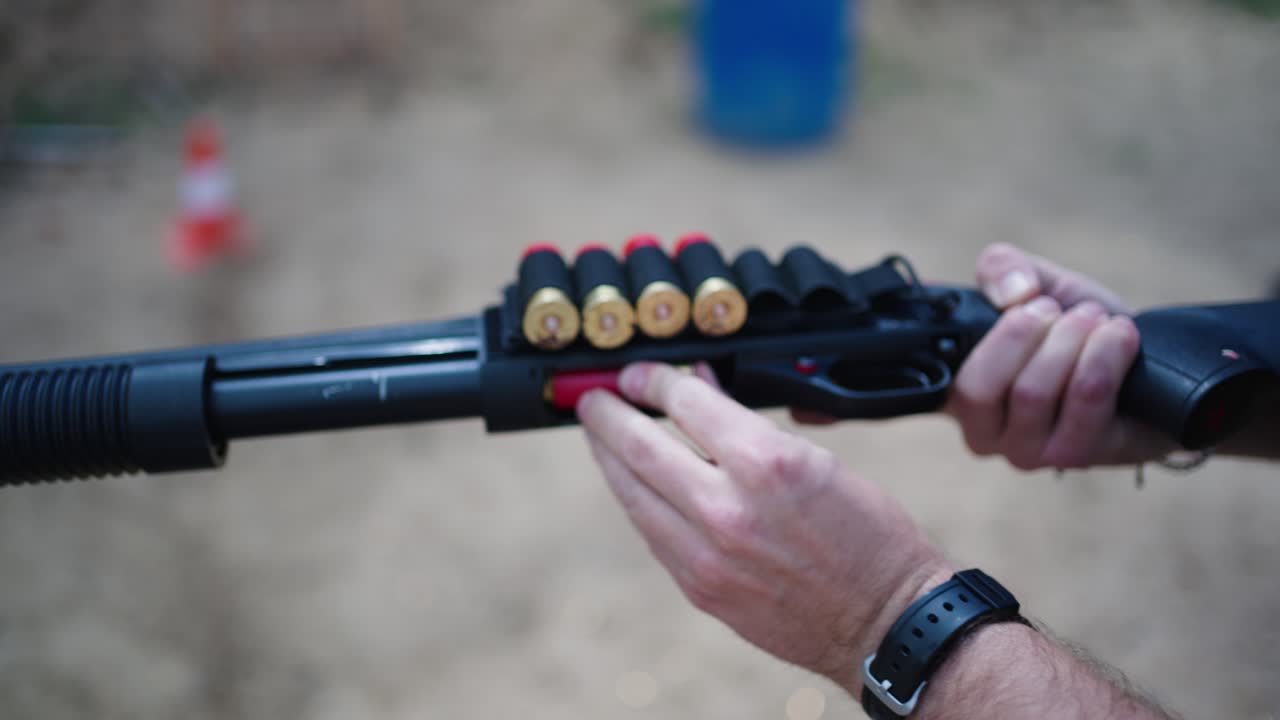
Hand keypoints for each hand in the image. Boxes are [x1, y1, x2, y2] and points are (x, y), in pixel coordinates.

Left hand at [576, 363, 951, 690]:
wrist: (887, 623)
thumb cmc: (869, 538)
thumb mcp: (818, 460)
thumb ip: (749, 427)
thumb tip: (700, 390)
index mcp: (766, 464)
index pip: (686, 402)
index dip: (654, 380)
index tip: (638, 373)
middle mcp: (727, 509)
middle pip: (639, 446)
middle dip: (607, 414)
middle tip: (591, 397)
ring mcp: (707, 556)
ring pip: (633, 493)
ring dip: (608, 458)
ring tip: (598, 435)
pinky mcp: (699, 589)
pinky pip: (652, 532)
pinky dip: (637, 500)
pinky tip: (633, 484)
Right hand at [946, 243, 1171, 468]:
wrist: (1143, 365)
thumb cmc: (1074, 330)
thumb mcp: (1032, 285)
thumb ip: (1003, 268)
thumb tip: (1013, 293)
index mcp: (957, 396)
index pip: (926, 387)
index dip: (947, 343)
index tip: (996, 304)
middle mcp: (982, 434)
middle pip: (979, 389)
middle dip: (1023, 333)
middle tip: (1053, 307)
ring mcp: (1027, 453)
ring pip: (1032, 392)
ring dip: (1069, 339)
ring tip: (1092, 317)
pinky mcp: (1078, 456)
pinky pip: (1085, 398)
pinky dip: (1104, 353)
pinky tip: (1118, 334)